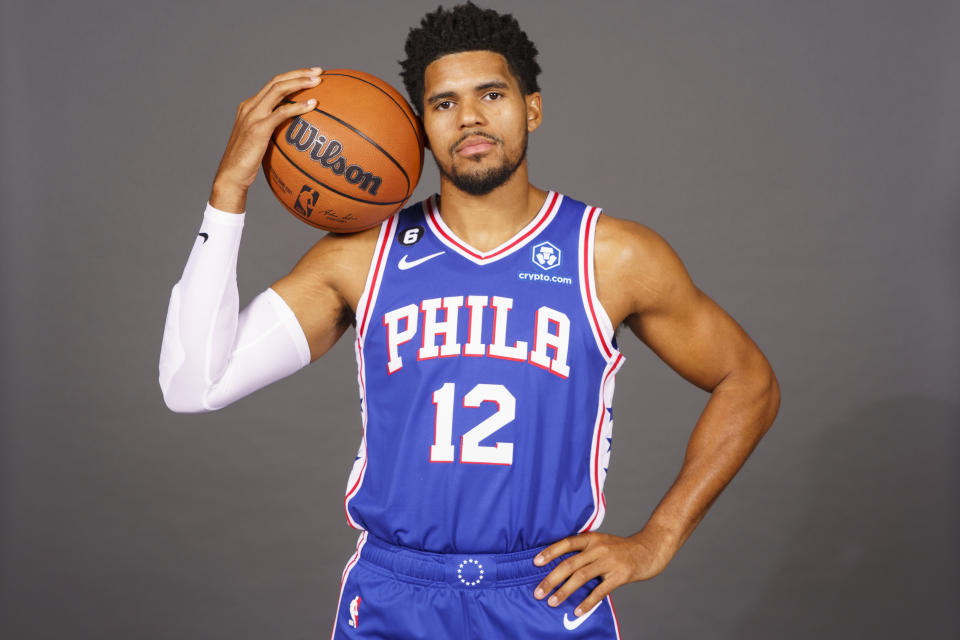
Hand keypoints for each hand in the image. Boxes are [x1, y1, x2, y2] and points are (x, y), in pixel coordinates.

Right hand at [209, 67, 323, 211]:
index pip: (272, 84)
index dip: (292, 76)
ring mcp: (252, 116)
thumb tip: (296, 134)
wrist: (231, 175)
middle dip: (299, 73)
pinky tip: (313, 104)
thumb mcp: (261, 143)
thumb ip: (274, 133)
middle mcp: (250, 106)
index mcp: (250, 107)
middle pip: (276, 81)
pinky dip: (298, 106)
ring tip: (318, 81)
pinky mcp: (258, 128)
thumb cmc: (248, 164)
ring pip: (278, 90)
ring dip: (300, 82)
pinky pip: (282, 112)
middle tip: (319, 71)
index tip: (310, 74)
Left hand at [532, 530, 673, 615]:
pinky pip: (600, 590)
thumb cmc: (621, 549)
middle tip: (538, 592)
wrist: (649, 550)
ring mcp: (609, 561)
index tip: (535, 563)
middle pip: (569, 563)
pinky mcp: (620, 575)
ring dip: (564, 591)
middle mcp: (598, 548)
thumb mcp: (601, 542)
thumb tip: (559, 566)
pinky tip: (577, 610)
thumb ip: (584, 550)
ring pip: (581, 577)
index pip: (566, 543)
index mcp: (591, 538)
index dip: (550, 552)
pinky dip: (587, 602)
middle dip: (551, 579)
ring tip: (552, 602)